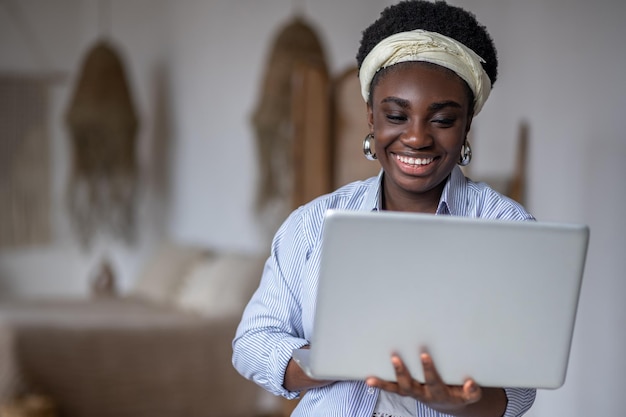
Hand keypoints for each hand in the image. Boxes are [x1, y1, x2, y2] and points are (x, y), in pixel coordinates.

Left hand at [365, 352, 481, 412]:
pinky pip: (392, 388)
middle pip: (409, 386)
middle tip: (395, 358)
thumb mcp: (470, 395)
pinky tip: (368, 380)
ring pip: (396, 390)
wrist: (449, 402)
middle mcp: (422, 394)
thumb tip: (469, 384)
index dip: (428, 369)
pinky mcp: (405, 390)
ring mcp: (412, 393)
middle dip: (402, 373)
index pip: (432, 381)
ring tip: (371, 380)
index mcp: (438, 393)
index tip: (424, 355)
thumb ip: (472, 391)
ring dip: (384, 384)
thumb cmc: (459, 393)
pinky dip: (380, 385)